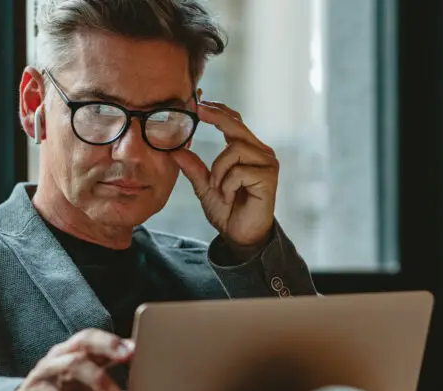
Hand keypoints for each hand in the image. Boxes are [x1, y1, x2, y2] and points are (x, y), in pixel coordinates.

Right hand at [10, 329, 133, 390]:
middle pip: (85, 341)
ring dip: (95, 379)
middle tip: (129, 355)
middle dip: (108, 345)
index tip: (141, 348)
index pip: (100, 340)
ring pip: (70, 365)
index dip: (119, 342)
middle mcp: (63, 358)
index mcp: (81, 356)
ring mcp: (46, 373)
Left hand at [173, 101, 278, 252]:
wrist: (241, 236)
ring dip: (219, 170)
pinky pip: (239, 171)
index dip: (219, 111)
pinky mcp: (268, 178)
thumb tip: (174, 150)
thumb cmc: (228, 211)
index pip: (235, 122)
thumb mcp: (206, 187)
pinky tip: (230, 197)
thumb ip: (194, 168)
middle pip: (237, 126)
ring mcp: (267, 164)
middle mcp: (261, 153)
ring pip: (235, 149)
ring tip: (219, 189)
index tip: (200, 103)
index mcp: (248, 151)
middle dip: (217, 117)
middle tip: (198, 109)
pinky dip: (227, 185)